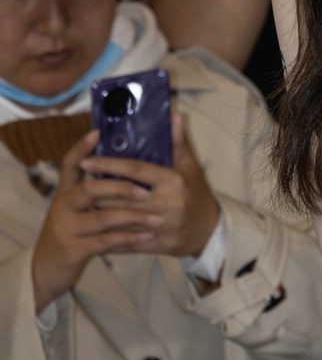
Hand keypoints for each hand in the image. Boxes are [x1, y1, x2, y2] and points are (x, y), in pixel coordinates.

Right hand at [31, 129, 162, 311]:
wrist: (46, 269)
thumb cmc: (70, 231)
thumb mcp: (75, 209)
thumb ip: (95, 190)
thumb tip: (122, 169)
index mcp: (65, 191)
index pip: (70, 164)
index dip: (82, 148)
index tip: (96, 132)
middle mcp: (63, 206)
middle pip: (90, 189)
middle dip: (120, 187)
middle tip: (146, 191)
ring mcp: (66, 227)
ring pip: (102, 217)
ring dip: (132, 217)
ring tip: (157, 219)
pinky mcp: (73, 249)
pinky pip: (105, 242)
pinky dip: (127, 239)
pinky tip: (146, 237)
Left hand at [79, 113, 220, 262]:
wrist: (208, 230)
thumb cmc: (196, 193)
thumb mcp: (190, 166)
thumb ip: (178, 142)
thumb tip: (175, 115)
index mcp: (172, 181)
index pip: (136, 170)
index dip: (109, 165)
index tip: (86, 161)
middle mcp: (166, 203)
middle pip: (122, 197)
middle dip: (96, 191)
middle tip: (75, 183)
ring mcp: (160, 226)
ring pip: (121, 220)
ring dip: (98, 213)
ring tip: (79, 205)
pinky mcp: (155, 245)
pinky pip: (126, 241)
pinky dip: (107, 235)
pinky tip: (91, 230)